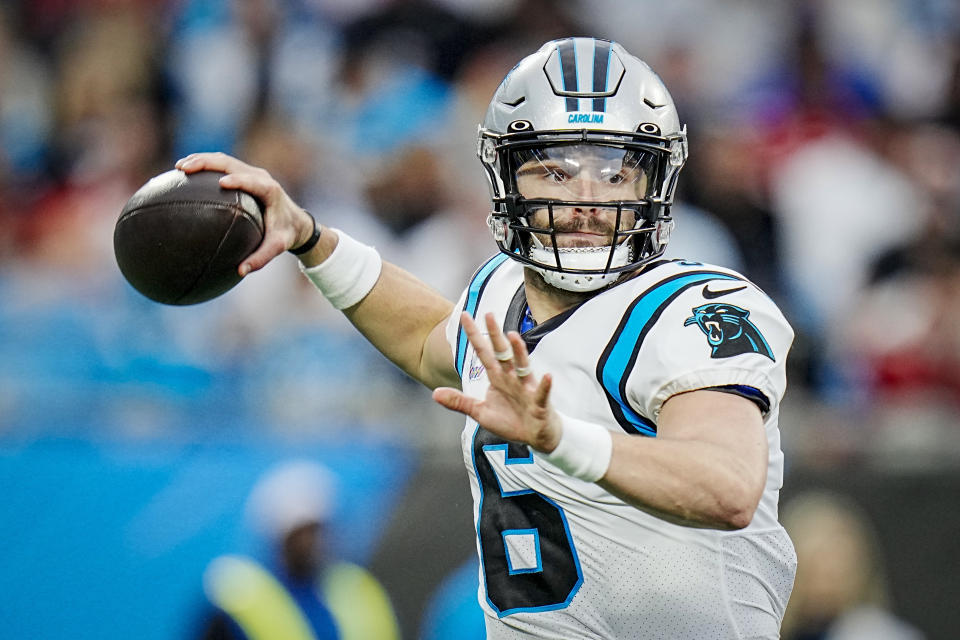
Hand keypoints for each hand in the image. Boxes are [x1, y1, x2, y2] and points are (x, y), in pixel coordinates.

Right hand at [175, 152, 316, 275]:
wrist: (297, 222)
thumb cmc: (286, 235)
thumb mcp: (277, 247)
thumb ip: (261, 258)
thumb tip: (240, 271)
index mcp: (269, 191)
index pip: (252, 181)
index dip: (238, 180)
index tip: (221, 183)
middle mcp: (260, 176)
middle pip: (231, 163)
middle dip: (207, 163)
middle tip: (184, 169)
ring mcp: (252, 172)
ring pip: (224, 160)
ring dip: (201, 161)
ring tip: (179, 167)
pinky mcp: (246, 173)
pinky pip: (223, 165)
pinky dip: (205, 166)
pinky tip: (186, 173)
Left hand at [433, 312, 561, 451]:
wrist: (535, 436)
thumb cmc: (511, 421)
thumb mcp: (480, 413)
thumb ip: (459, 402)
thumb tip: (435, 393)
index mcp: (497, 378)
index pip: (483, 352)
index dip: (474, 336)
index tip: (465, 316)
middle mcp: (511, 378)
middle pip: (502, 353)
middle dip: (495, 335)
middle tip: (488, 314)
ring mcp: (526, 388)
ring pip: (522, 366)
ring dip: (519, 352)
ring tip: (513, 336)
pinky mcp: (539, 403)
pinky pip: (542, 393)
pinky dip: (545, 385)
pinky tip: (548, 377)